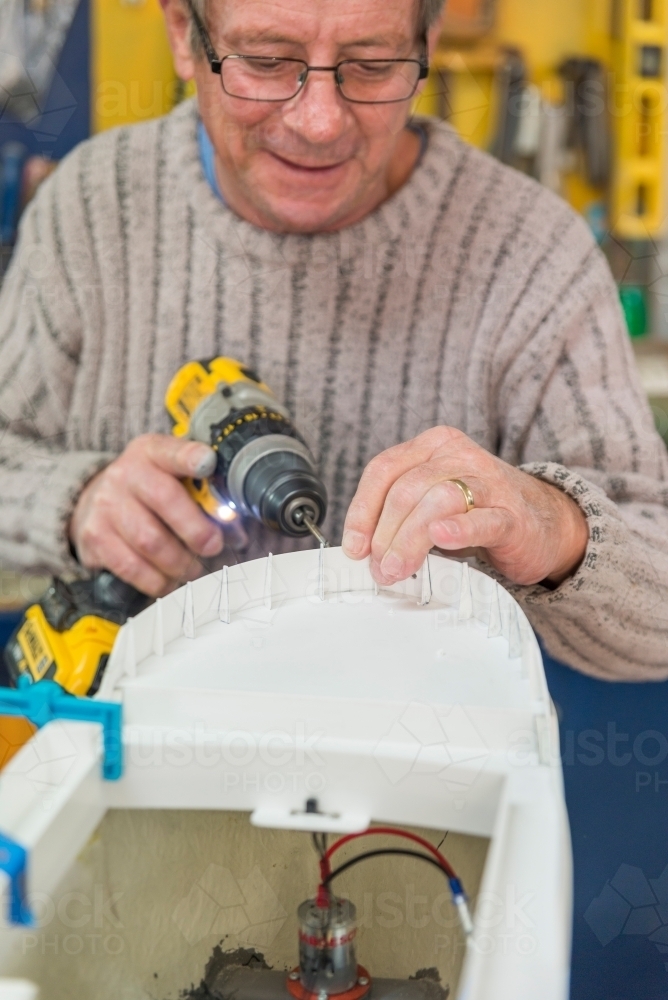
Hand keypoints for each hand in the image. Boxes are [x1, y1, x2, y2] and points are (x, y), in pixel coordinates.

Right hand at [69, 434, 223, 596]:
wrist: (95, 502)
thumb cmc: (148, 491)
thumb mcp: (171, 476)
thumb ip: (202, 492)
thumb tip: (235, 528)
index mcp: (151, 452)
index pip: (171, 450)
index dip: (190, 456)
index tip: (207, 463)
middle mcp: (125, 474)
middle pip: (163, 499)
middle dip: (196, 529)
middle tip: (213, 546)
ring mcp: (107, 505)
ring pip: (149, 540)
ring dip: (179, 561)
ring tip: (192, 568)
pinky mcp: (95, 538)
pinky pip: (131, 566)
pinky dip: (157, 580)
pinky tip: (169, 580)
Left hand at [342, 427, 587, 587]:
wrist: (543, 523)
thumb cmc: (478, 512)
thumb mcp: (431, 503)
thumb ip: (399, 516)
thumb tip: (363, 550)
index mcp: (433, 446)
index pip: (384, 469)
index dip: (362, 510)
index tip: (355, 546)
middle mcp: (460, 456)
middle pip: (408, 489)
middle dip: (385, 533)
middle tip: (379, 567)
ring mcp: (489, 483)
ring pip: (439, 501)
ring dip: (410, 539)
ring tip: (397, 568)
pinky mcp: (513, 515)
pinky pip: (483, 519)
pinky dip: (460, 529)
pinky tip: (443, 538)